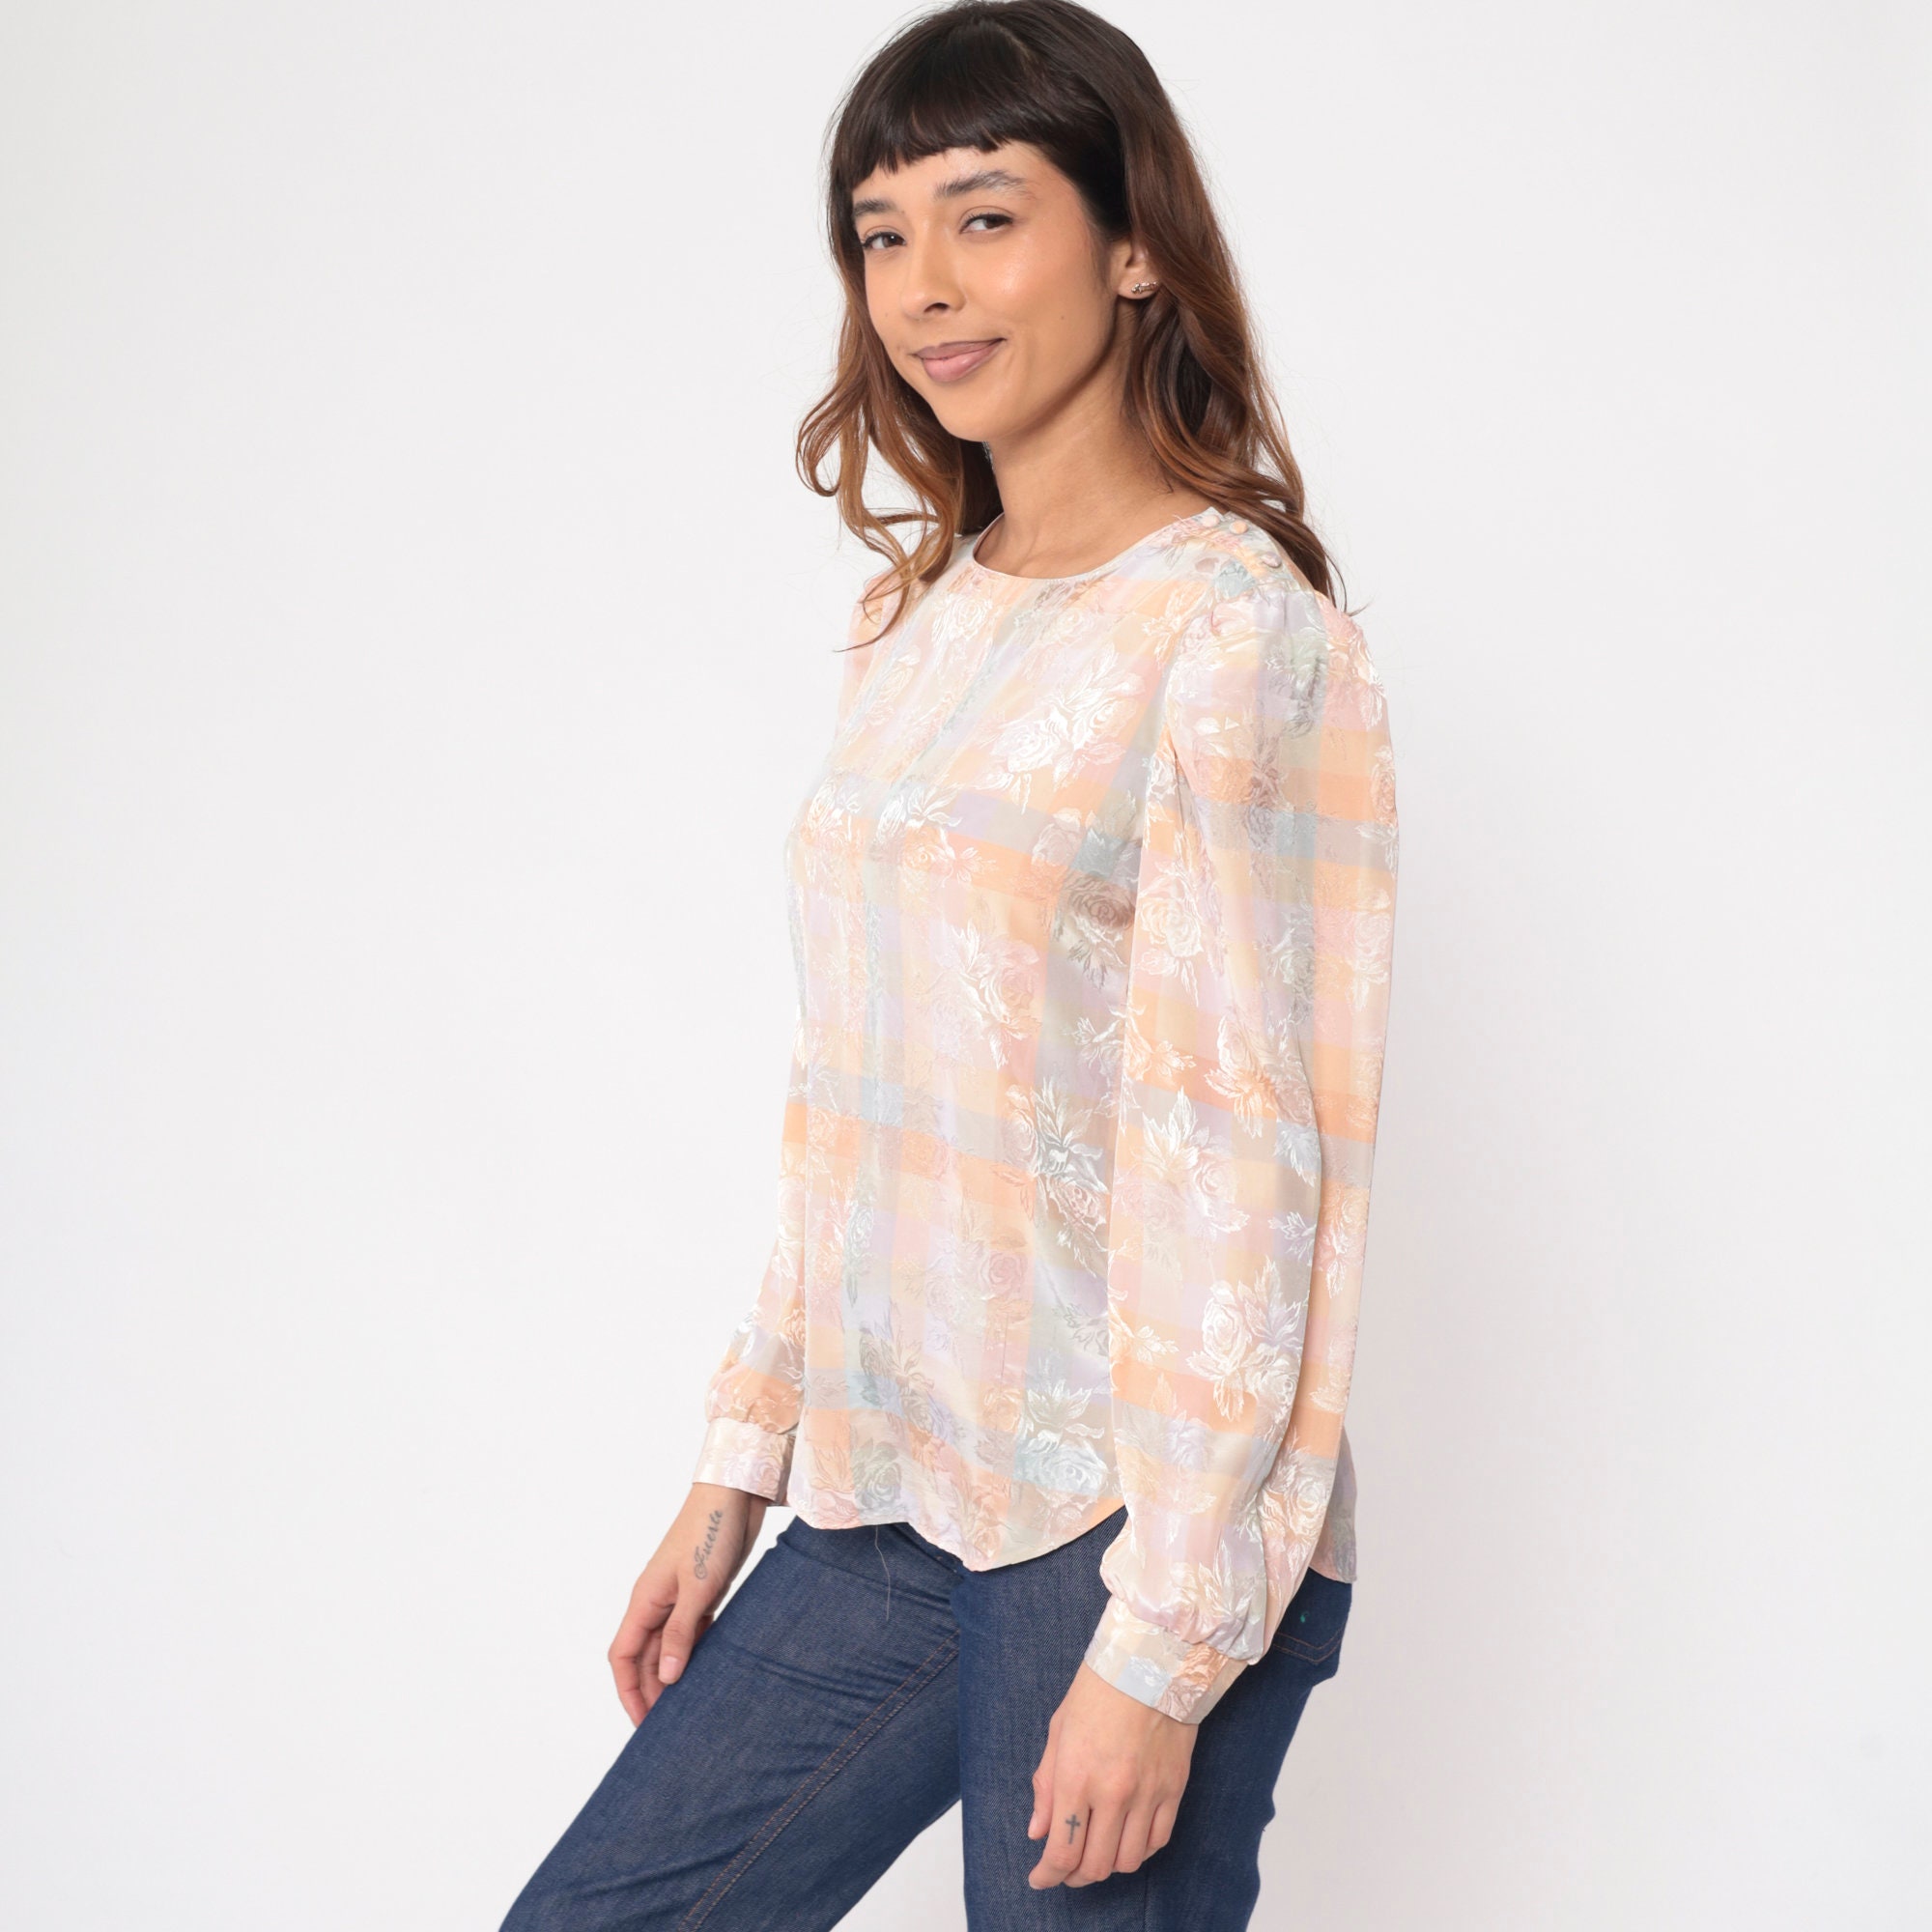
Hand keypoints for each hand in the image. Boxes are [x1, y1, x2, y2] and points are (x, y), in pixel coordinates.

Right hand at [607, 1482, 766, 1724]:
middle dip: (650, 1692)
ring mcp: (679, 1597)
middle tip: (667, 1728)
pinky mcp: (702, 1593)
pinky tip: (707, 1674)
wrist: (735, 1494)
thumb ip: (680, 1632)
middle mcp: (656, 1602)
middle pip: (643, 1657)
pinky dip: (694, 1655)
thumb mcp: (697, 1587)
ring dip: (672, 1676)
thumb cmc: (712, 1533)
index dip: (628, 1691)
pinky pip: (690, 1633)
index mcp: (645, 1600)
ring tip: (687, 1710)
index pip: (622, 1656)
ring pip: (667, 1647)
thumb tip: (664, 1678)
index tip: (642, 1724)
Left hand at [1026, 1662, 1195, 1887]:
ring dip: (1108, 1866)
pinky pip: (1158, 1841)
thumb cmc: (1098, 1689)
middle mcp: (1113, 1793)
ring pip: (1128, 1861)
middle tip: (1064, 1870)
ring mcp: (1148, 1793)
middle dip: (1073, 1877)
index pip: (1062, 1851)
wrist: (1151, 1661)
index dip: (1047, 1875)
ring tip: (1096, 1854)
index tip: (1040, 1878)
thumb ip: (1046, 1785)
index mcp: (1077, 1775)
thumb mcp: (1058, 1731)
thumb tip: (1038, 1831)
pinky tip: (1127, 1840)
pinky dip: (1140, 1851)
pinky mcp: (1175, 1789)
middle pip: (1095, 1865)